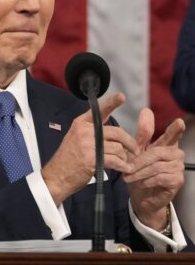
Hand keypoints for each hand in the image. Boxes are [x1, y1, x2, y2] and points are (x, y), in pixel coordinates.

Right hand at [42, 93, 138, 205]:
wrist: (57, 175)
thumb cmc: (68, 158)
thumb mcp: (76, 138)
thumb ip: (91, 131)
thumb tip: (114, 132)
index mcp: (81, 123)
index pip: (98, 110)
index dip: (112, 102)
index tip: (122, 96)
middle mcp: (84, 131)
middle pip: (116, 132)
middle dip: (129, 142)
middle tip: (134, 149)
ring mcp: (88, 145)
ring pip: (118, 148)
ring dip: (124, 157)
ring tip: (123, 163)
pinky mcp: (92, 159)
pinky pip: (116, 160)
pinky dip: (123, 166)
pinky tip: (125, 169)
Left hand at [124, 110, 185, 229]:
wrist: (142, 196)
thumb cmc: (139, 171)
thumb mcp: (137, 151)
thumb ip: (142, 133)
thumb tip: (147, 110)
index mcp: (166, 145)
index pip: (173, 135)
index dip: (175, 129)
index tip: (179, 122)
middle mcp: (176, 154)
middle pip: (157, 152)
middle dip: (139, 160)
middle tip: (127, 168)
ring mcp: (178, 168)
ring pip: (157, 166)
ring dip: (140, 172)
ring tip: (128, 177)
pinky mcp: (177, 181)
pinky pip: (160, 177)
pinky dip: (147, 180)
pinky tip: (141, 183)